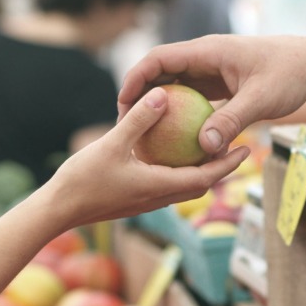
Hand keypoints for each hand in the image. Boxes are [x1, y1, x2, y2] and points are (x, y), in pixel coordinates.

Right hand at [47, 85, 250, 231]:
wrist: (58, 210)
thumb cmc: (83, 179)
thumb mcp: (111, 144)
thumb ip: (139, 120)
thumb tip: (163, 94)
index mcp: (160, 187)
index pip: (206, 178)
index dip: (228, 164)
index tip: (246, 149)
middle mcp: (159, 198)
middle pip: (201, 184)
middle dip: (221, 168)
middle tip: (237, 146)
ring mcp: (147, 201)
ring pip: (184, 186)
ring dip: (201, 171)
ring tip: (210, 148)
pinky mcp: (135, 200)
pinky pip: (166, 184)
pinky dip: (178, 171)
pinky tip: (171, 153)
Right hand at [117, 35, 305, 155]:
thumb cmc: (290, 75)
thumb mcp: (261, 100)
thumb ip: (232, 121)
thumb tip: (204, 148)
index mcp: (208, 52)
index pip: (159, 59)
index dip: (136, 79)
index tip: (123, 104)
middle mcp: (205, 58)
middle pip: (161, 73)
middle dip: (141, 96)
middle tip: (126, 126)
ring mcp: (212, 72)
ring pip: (176, 87)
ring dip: (160, 108)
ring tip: (145, 136)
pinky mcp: (221, 85)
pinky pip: (193, 99)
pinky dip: (182, 116)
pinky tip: (176, 142)